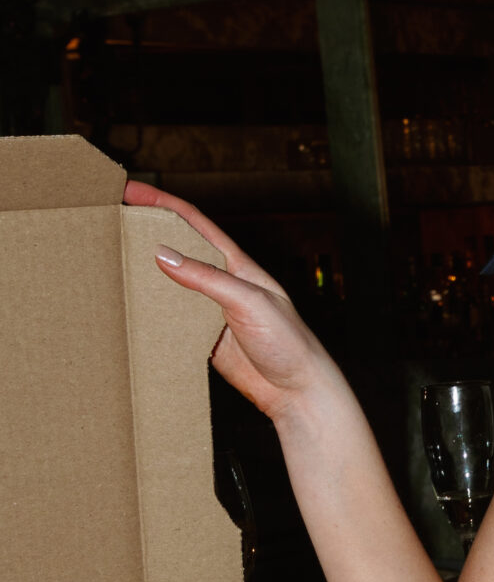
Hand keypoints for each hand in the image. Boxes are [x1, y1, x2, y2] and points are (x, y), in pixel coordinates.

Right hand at [128, 178, 335, 423]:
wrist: (297, 391)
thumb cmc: (288, 342)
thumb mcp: (249, 302)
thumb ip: (207, 279)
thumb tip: (163, 255)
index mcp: (236, 265)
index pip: (193, 223)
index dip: (161, 204)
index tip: (130, 190)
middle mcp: (221, 283)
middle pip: (176, 250)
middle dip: (144, 233)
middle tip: (109, 222)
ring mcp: (209, 311)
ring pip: (168, 285)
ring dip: (142, 274)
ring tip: (109, 262)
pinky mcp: (202, 338)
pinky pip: (169, 321)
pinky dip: (149, 313)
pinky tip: (127, 309)